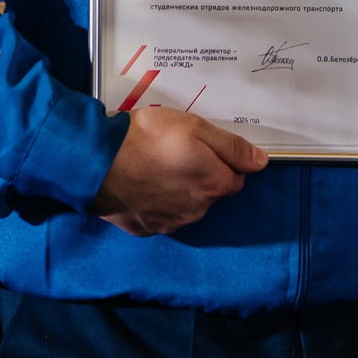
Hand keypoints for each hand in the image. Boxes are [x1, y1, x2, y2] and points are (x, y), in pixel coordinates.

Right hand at [91, 106, 268, 235]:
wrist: (97, 162)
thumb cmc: (147, 138)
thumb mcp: (194, 128)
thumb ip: (231, 147)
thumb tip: (260, 162)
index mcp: (214, 184)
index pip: (235, 177)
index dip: (221, 160)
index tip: (200, 147)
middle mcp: (198, 210)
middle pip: (209, 192)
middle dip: (200, 176)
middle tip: (174, 153)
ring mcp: (171, 223)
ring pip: (186, 206)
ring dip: (178, 190)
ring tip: (153, 167)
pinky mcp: (146, 229)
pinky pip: (160, 215)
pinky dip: (155, 202)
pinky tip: (140, 184)